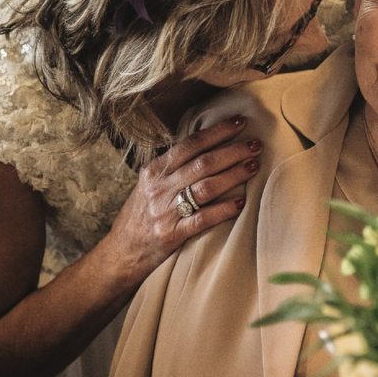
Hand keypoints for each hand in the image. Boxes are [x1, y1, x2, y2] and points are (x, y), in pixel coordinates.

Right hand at [100, 114, 261, 285]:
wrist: (120, 254)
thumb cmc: (141, 214)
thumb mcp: (150, 184)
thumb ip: (174, 166)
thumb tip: (208, 142)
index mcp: (155, 171)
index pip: (191, 144)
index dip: (217, 132)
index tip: (240, 122)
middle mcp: (160, 188)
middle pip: (203, 163)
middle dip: (233, 151)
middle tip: (256, 144)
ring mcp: (165, 212)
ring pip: (205, 187)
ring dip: (233, 175)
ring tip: (253, 166)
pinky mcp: (171, 235)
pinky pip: (201, 219)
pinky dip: (223, 210)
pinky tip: (240, 203)